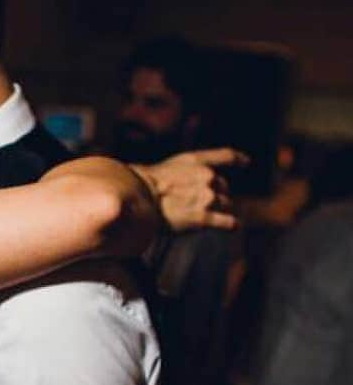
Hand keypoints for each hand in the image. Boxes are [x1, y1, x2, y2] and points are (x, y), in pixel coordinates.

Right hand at [132, 148, 247, 232]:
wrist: (138, 198)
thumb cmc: (151, 182)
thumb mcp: (174, 163)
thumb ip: (198, 161)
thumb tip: (230, 164)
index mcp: (199, 162)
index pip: (226, 157)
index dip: (238, 159)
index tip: (245, 162)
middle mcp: (208, 178)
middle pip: (224, 187)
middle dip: (216, 193)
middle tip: (195, 201)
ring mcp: (207, 199)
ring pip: (226, 204)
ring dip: (217, 209)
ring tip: (198, 213)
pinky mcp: (204, 218)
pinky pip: (228, 223)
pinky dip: (231, 225)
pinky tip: (233, 227)